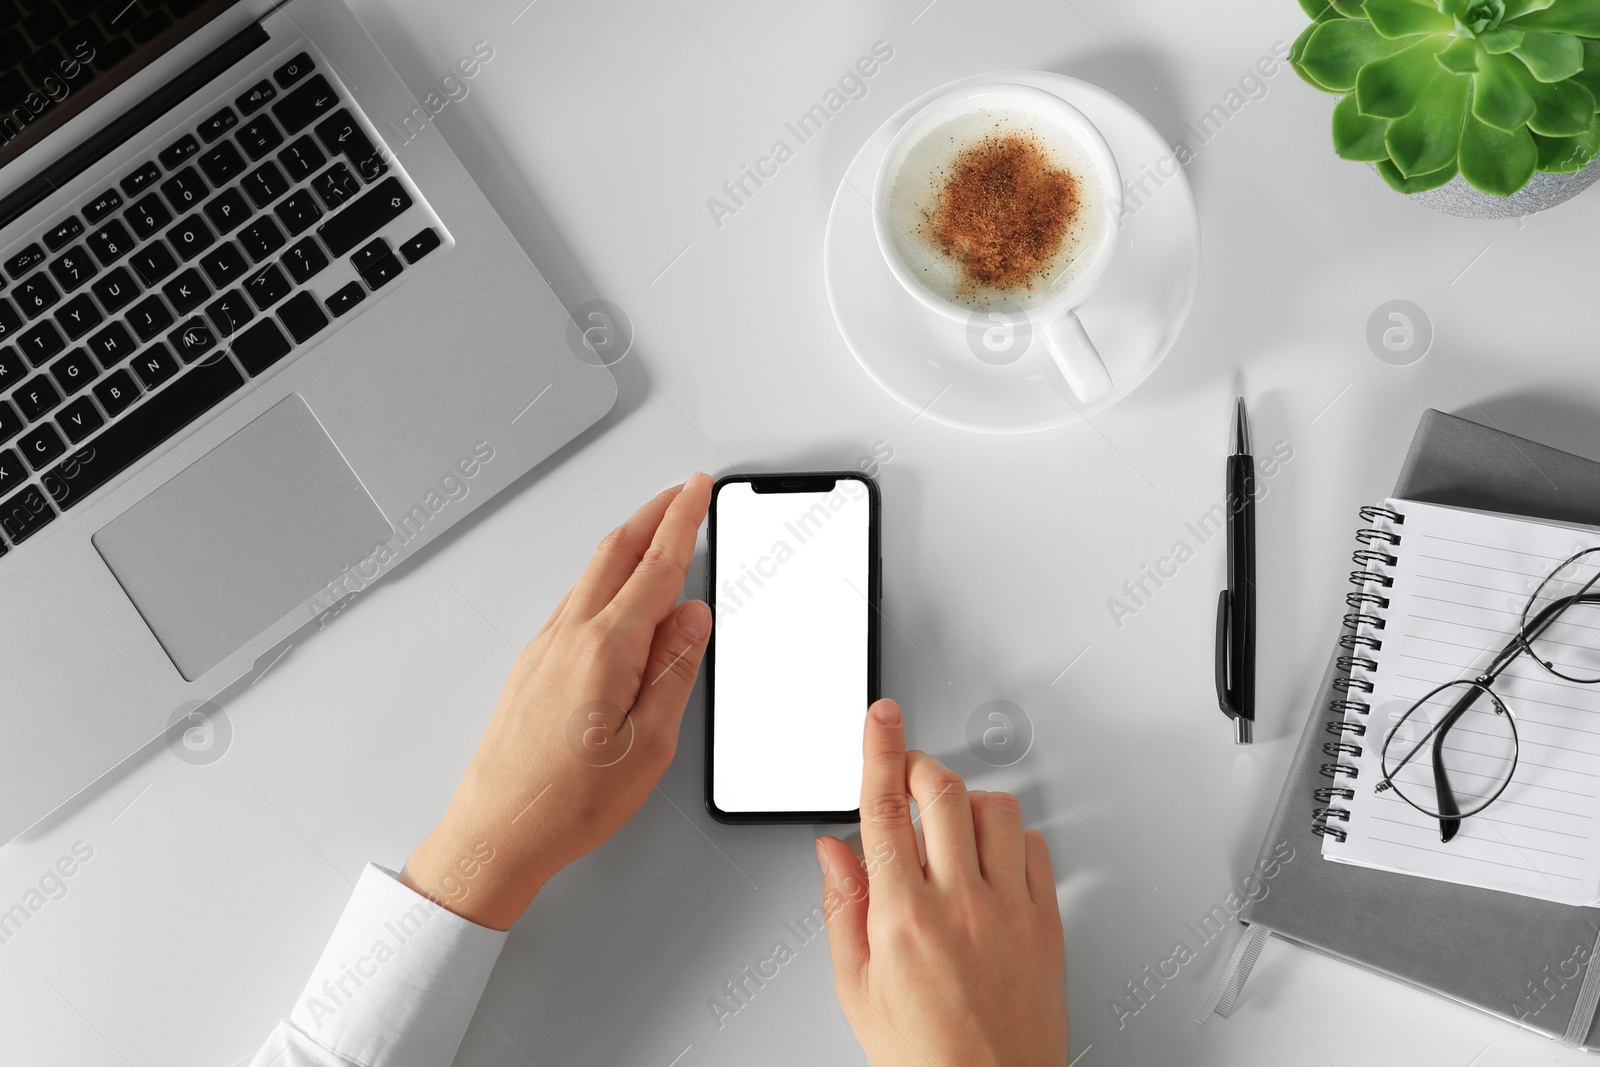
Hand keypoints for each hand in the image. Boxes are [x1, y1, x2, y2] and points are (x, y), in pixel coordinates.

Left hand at [400, 474, 713, 929]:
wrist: (496, 834)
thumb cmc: (567, 804)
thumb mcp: (650, 743)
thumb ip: (674, 670)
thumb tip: (692, 617)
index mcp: (605, 649)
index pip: (656, 566)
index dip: (683, 521)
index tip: (699, 491)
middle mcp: (568, 637)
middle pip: (616, 552)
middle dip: (654, 514)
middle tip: (684, 493)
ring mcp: (544, 649)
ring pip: (592, 575)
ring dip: (629, 545)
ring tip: (659, 538)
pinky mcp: (532, 667)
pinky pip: (576, 604)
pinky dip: (607, 581)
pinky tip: (620, 597)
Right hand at [816, 699, 1066, 1066]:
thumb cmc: (926, 1059)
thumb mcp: (856, 988)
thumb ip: (841, 908)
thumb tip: (832, 852)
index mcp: (903, 918)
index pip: (885, 809)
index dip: (880, 750)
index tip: (881, 717)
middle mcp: (960, 904)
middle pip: (943, 792)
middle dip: (921, 765)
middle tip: (908, 770)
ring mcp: (1009, 910)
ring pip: (996, 809)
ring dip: (967, 801)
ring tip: (948, 824)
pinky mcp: (1046, 922)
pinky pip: (1035, 847)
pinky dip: (1010, 836)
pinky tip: (990, 856)